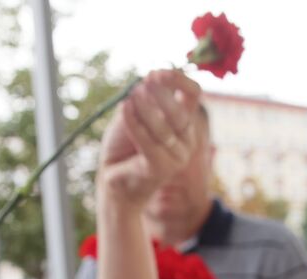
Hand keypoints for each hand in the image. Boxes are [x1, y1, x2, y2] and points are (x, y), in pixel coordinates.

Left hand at [97, 69, 201, 208]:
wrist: (113, 178)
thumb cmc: (124, 145)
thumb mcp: (133, 113)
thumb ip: (144, 97)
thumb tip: (152, 77)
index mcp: (184, 122)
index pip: (193, 94)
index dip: (178, 79)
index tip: (156, 73)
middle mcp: (186, 139)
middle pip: (181, 112)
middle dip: (160, 95)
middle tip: (139, 87)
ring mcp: (178, 157)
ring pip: (164, 128)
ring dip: (145, 109)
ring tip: (128, 98)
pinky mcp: (162, 169)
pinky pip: (149, 143)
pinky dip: (135, 124)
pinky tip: (124, 109)